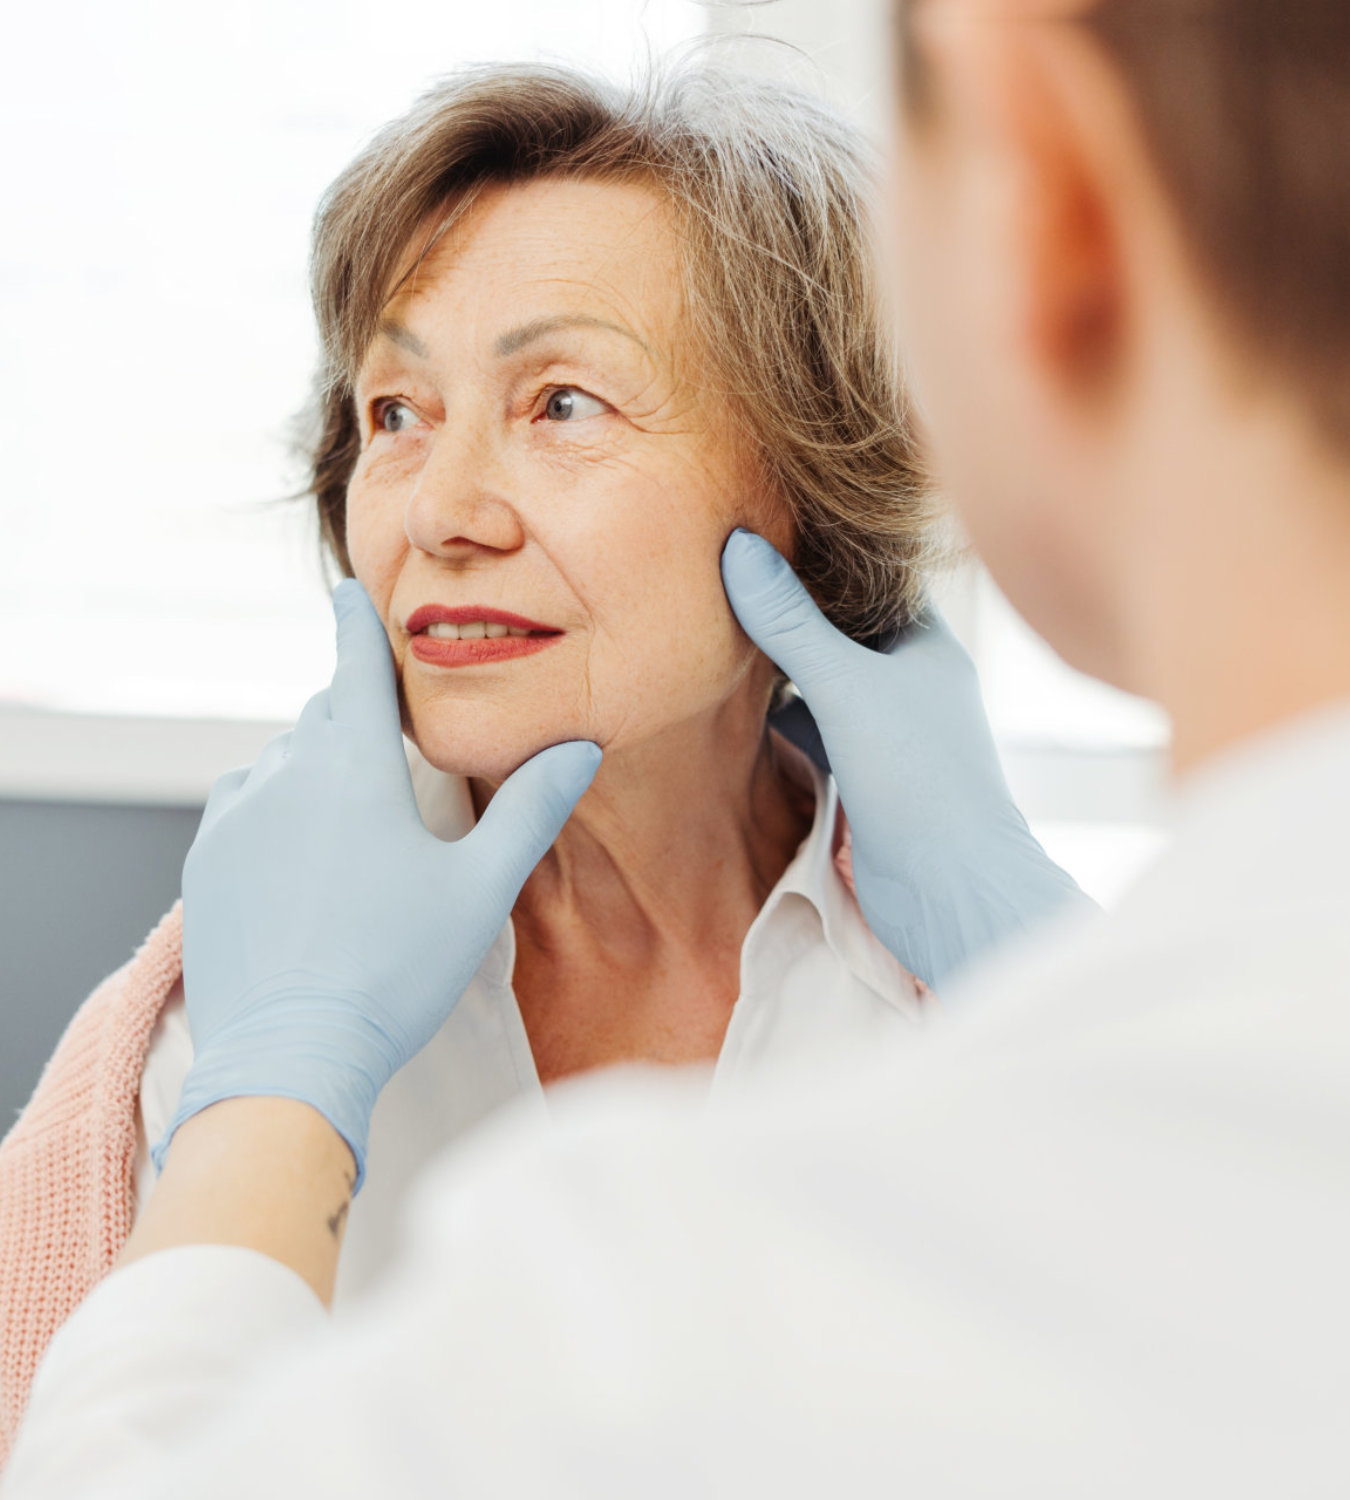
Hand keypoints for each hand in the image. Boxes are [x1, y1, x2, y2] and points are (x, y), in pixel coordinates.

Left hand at [154, 579, 600, 1187]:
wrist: (290, 1056)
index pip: (356, 667)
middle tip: (389, 744)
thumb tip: (581, 747)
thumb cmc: (395, 972)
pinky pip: (244, 804)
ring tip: (351, 815)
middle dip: (355, 714)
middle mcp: (285, 775)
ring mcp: (236, 818)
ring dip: (315, 765)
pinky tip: (300, 849)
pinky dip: (274, 805)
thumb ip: (532, 809)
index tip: (350, 591)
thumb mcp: (479, 889)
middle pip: (324, 716)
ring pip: (282, 761)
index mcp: (355, 768)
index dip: (357, 623)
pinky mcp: (206, 861)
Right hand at [724, 531, 1089, 989]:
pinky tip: (738, 706)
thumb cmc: (919, 780)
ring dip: (783, 666)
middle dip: (793, 608)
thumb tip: (737, 546)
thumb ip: (791, 622)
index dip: (821, 554)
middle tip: (727, 576)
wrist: (950, 893)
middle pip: (843, 628)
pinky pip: (816, 728)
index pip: (873, 579)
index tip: (764, 527)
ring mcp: (889, 730)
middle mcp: (913, 681)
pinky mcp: (866, 775)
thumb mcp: (847, 688)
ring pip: (826, 681)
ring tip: (719, 630)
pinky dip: (782, 716)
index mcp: (928, 643)